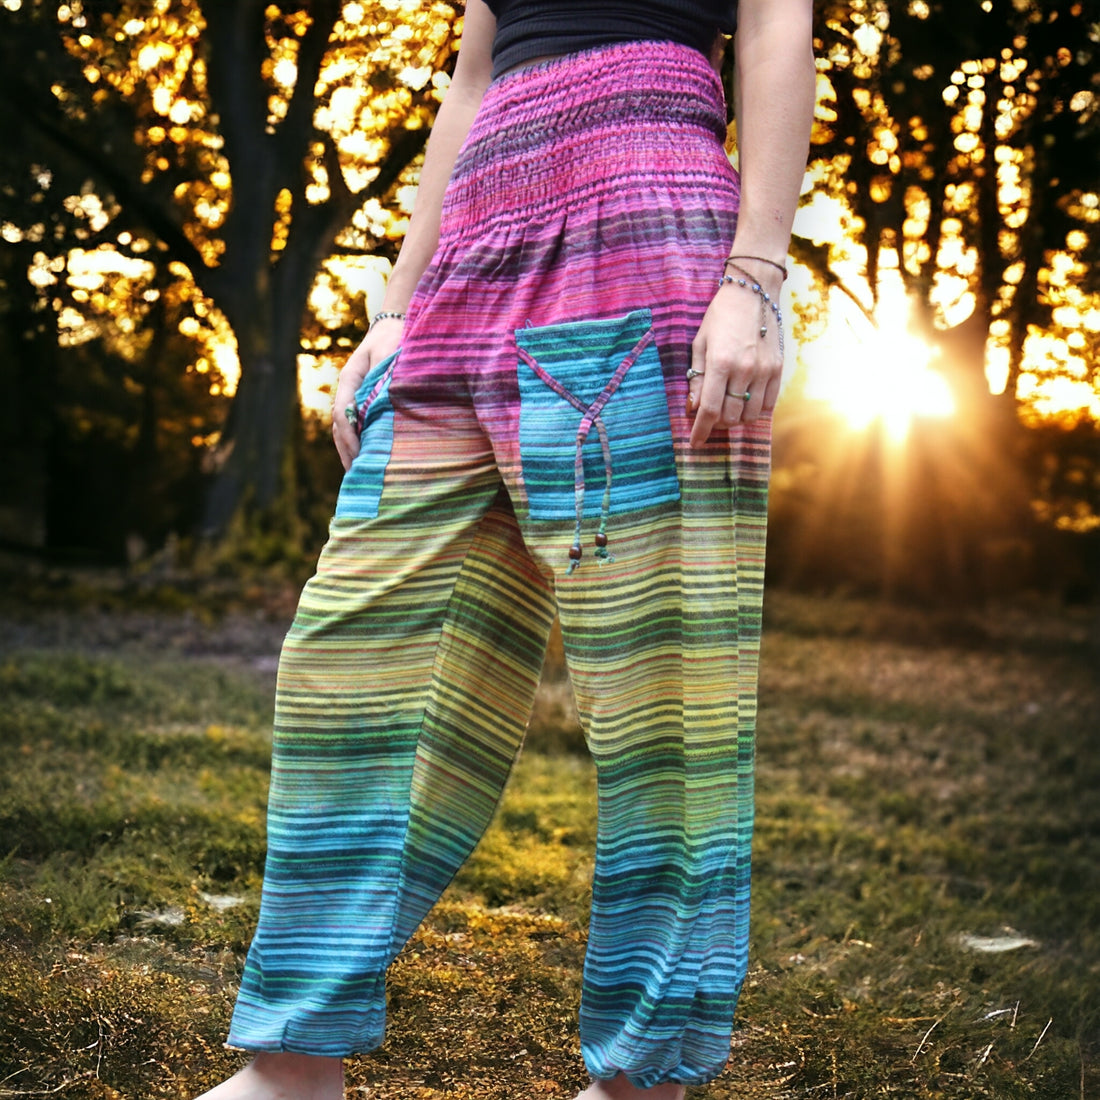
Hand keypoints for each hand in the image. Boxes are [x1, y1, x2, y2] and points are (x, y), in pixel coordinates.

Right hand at [331, 317, 403, 470]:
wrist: (393, 328)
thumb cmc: (395, 341)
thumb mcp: (391, 358)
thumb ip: (384, 382)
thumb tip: (382, 407)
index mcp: (350, 378)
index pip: (342, 413)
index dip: (350, 436)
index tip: (359, 454)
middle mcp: (347, 388)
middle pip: (338, 424)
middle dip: (346, 449)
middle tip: (356, 474)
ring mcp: (351, 394)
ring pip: (342, 426)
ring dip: (348, 449)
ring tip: (356, 473)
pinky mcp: (360, 399)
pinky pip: (352, 424)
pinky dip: (355, 442)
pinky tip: (363, 458)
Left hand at [686, 267, 783, 445]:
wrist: (754, 292)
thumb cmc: (721, 316)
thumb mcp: (700, 343)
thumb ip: (697, 377)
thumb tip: (694, 407)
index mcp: (720, 363)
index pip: (709, 409)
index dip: (701, 430)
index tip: (695, 442)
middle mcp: (745, 370)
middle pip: (730, 417)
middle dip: (716, 425)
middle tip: (710, 418)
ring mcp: (765, 371)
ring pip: (750, 415)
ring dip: (736, 419)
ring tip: (726, 409)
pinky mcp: (779, 369)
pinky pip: (768, 404)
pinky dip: (754, 410)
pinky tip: (744, 402)